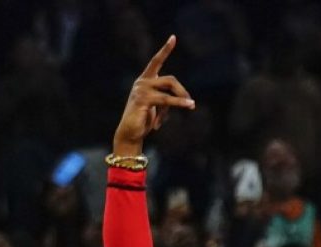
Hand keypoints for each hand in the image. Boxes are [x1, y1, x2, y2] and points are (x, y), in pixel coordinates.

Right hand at [113, 35, 194, 156]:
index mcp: (144, 81)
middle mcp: (141, 82)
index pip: (155, 62)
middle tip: (191, 103)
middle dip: (181, 90)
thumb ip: (166, 97)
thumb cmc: (143, 122)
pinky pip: (166, 99)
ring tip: (191, 106)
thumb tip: (181, 98)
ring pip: (169, 87)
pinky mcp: (143, 99)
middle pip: (169, 80)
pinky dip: (178, 103)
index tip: (173, 38)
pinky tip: (188, 105)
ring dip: (181, 98)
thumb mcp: (157, 106)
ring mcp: (141, 90)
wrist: (129, 135)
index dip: (165, 50)